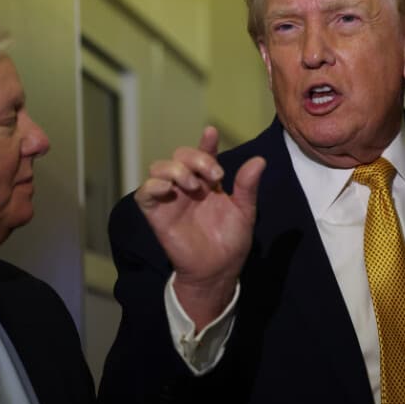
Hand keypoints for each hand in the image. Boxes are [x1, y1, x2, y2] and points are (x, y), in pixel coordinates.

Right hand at [135, 126, 265, 329]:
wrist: (218, 270)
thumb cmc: (231, 242)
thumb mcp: (244, 211)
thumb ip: (247, 186)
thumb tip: (259, 160)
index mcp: (208, 183)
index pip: (203, 154)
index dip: (206, 142)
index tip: (211, 133)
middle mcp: (187, 186)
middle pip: (180, 155)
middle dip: (196, 158)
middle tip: (215, 176)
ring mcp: (170, 198)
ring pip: (159, 167)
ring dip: (176, 169)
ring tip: (193, 186)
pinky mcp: (156, 214)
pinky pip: (144, 192)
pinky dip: (153, 185)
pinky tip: (169, 189)